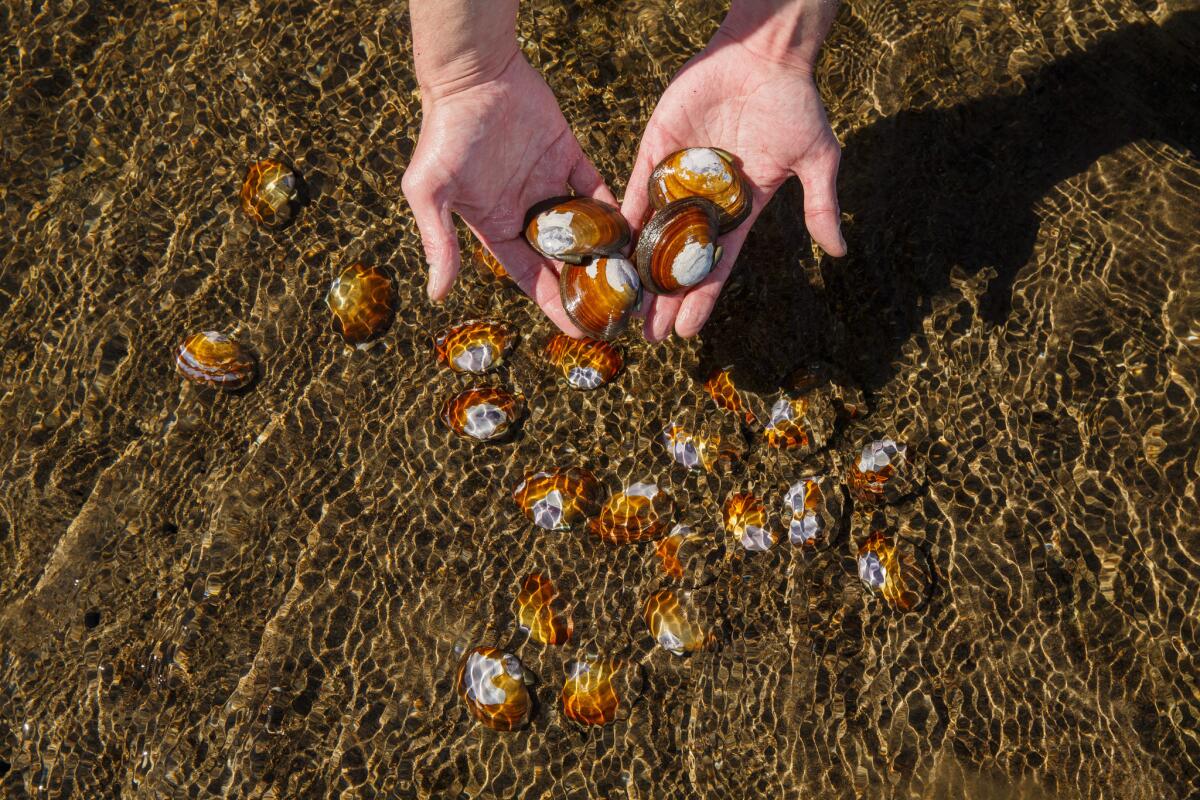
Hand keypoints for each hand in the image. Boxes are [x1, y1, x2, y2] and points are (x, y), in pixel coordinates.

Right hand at [401, 53, 612, 335]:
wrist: (473, 72)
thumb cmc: (445, 132)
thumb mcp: (431, 191)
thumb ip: (439, 241)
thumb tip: (436, 295)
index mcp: (495, 226)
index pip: (531, 276)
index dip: (554, 304)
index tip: (579, 331)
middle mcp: (524, 211)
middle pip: (563, 260)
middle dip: (588, 287)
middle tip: (620, 313)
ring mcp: (548, 184)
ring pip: (585, 228)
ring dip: (608, 252)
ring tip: (638, 280)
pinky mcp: (568, 155)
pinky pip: (596, 188)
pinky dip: (615, 208)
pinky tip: (638, 231)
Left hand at [622, 30, 845, 341]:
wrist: (763, 53)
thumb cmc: (794, 103)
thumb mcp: (816, 158)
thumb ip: (819, 204)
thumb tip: (839, 252)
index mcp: (740, 208)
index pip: (717, 264)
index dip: (701, 298)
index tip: (687, 333)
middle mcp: (704, 200)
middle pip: (678, 258)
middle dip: (664, 297)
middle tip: (647, 335)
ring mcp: (677, 176)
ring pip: (652, 232)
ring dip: (637, 268)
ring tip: (621, 305)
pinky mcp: (656, 150)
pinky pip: (634, 189)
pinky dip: (622, 221)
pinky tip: (608, 252)